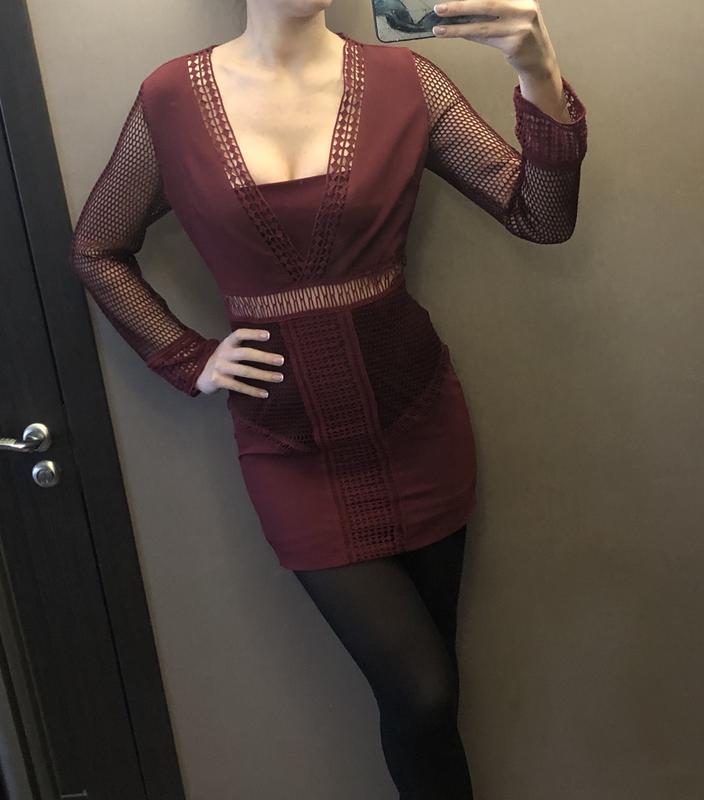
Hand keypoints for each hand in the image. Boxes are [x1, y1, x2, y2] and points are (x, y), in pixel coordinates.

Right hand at [195, 328, 284, 397]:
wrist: (199, 374)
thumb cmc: (223, 361)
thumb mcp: (229, 350)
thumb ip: (243, 347)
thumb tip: (272, 350)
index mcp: (227, 343)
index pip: (239, 334)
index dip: (253, 334)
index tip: (268, 335)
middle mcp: (223, 354)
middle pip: (245, 353)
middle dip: (264, 357)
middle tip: (281, 360)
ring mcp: (220, 367)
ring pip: (245, 371)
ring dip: (264, 375)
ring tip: (279, 377)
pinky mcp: (218, 381)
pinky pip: (238, 386)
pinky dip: (253, 391)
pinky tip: (265, 394)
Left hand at [432, 0, 557, 76]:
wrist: (540, 59)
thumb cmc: (521, 32)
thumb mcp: (512, 13)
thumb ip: (492, 7)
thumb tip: (460, 6)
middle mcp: (524, 6)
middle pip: (486, 3)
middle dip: (460, 6)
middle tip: (438, 8)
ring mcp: (521, 26)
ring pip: (482, 25)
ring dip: (457, 27)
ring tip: (439, 28)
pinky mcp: (515, 44)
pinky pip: (485, 38)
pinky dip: (468, 36)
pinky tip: (454, 34)